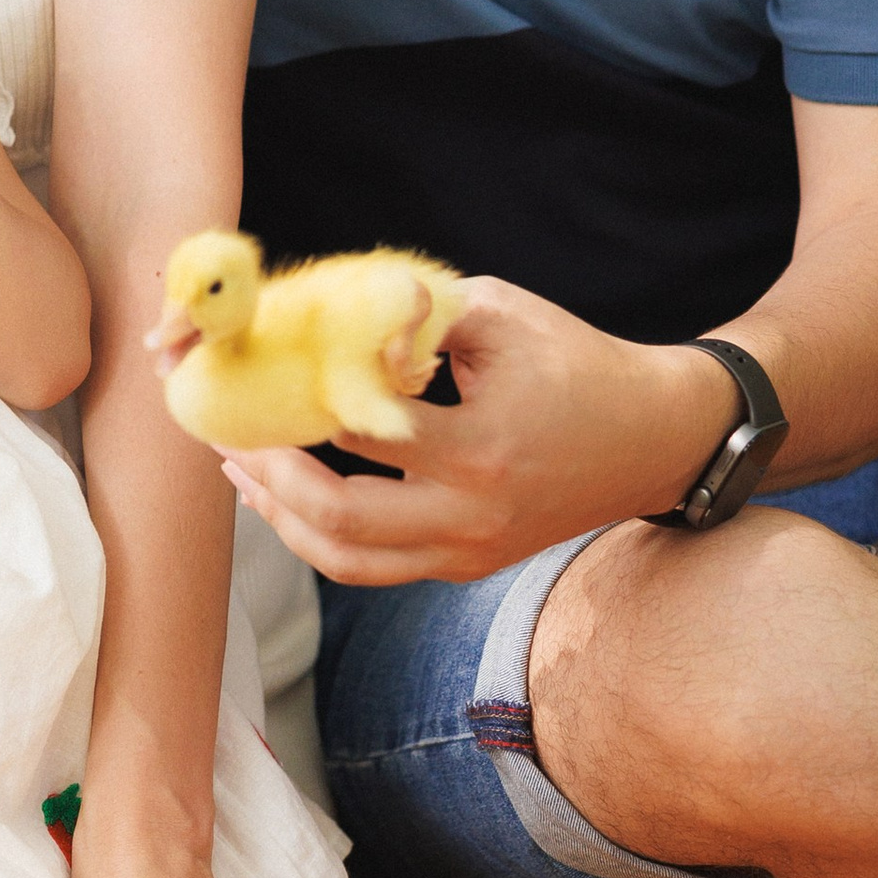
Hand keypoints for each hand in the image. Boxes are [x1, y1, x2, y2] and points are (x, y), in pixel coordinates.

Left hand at [222, 277, 735, 586]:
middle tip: (225, 433)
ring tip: (241, 470)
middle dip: (266, 478)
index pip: (358, 433)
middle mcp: (469, 515)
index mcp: (477, 449)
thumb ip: (413, 315)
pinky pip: (375, 564)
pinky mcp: (466, 565)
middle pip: (335, 521)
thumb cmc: (575, 362)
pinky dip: (322, 534)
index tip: (253, 373)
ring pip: (346, 561)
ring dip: (281, 518)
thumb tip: (330, 312)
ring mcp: (467, 552)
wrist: (653, 438)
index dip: (295, 403)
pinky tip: (288, 494)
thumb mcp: (498, 313)